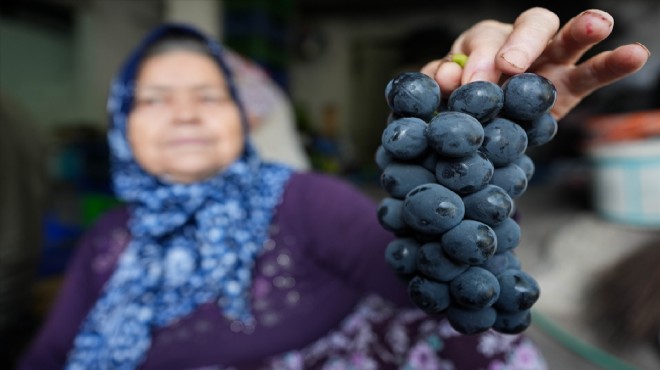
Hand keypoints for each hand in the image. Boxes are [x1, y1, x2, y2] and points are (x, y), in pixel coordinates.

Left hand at [421, 7, 649, 119]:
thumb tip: (448, 77)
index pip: (485, 40)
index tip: (469, 83)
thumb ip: (443, 82)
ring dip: (582, 30)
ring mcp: (550, 62)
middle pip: (530, 26)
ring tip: (598, 23)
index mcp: (485, 43)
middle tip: (510, 65)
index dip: (478, 59)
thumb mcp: (445, 93)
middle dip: (522, 42)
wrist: (481, 131)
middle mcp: (521, 44)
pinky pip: (594, 73)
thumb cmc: (461, 103)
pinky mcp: (571, 87)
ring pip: (568, 39)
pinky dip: (614, 64)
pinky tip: (635, 54)